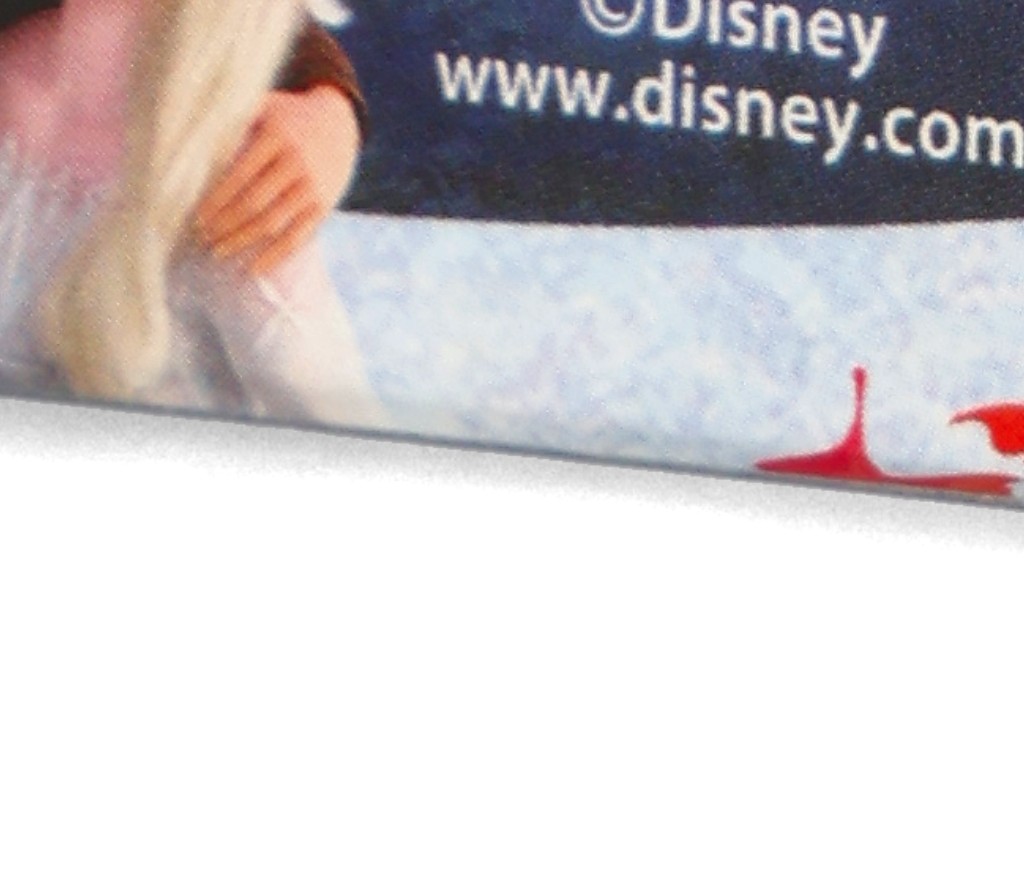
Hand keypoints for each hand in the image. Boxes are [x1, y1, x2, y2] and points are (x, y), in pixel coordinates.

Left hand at [196, 85, 360, 274]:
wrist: (339, 123)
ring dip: (242, 241)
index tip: (195, 217)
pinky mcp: (323, 207)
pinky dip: (276, 256)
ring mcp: (312, 188)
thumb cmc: (288, 116)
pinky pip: (298, 237)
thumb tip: (190, 147)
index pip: (239, 175)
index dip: (215, 200)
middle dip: (224, 225)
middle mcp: (296, 162)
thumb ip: (232, 121)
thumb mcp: (264, 106)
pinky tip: (255, 269)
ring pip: (272, 223)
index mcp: (276, 136)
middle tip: (201, 238)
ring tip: (218, 252)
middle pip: (252, 203)